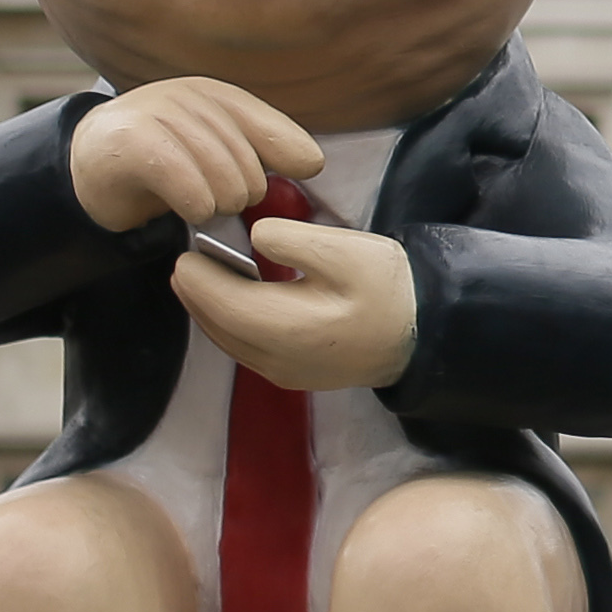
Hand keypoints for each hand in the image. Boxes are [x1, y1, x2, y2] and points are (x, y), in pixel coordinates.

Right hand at [69, 79, 322, 233]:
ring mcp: (157, 114)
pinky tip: (190, 210)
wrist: (92, 164)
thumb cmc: (163, 161)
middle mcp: (188, 96)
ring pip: (223, 178)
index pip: (269, 128)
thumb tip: (314, 162)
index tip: (299, 174)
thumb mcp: (216, 148)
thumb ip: (263, 149)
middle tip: (218, 200)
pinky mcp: (132, 142)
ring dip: (217, 205)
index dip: (286, 154)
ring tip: (201, 206)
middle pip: (247, 164)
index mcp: (214, 94)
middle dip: (241, 194)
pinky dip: (197, 206)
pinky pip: (189, 186)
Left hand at [176, 215, 418, 392]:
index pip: (221, 304)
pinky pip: (244, 349)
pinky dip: (228, 324)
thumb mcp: (347, 251)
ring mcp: (283, 373)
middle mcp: (276, 360)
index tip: (187, 250)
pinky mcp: (292, 375)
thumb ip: (293, 241)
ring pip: (228, 341)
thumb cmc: (389, 289)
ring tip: (200, 278)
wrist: (425, 334)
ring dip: (209, 310)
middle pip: (217, 326)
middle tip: (186, 261)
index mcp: (286, 328)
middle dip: (197, 294)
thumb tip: (254, 236)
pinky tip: (232, 301)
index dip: (198, 277)